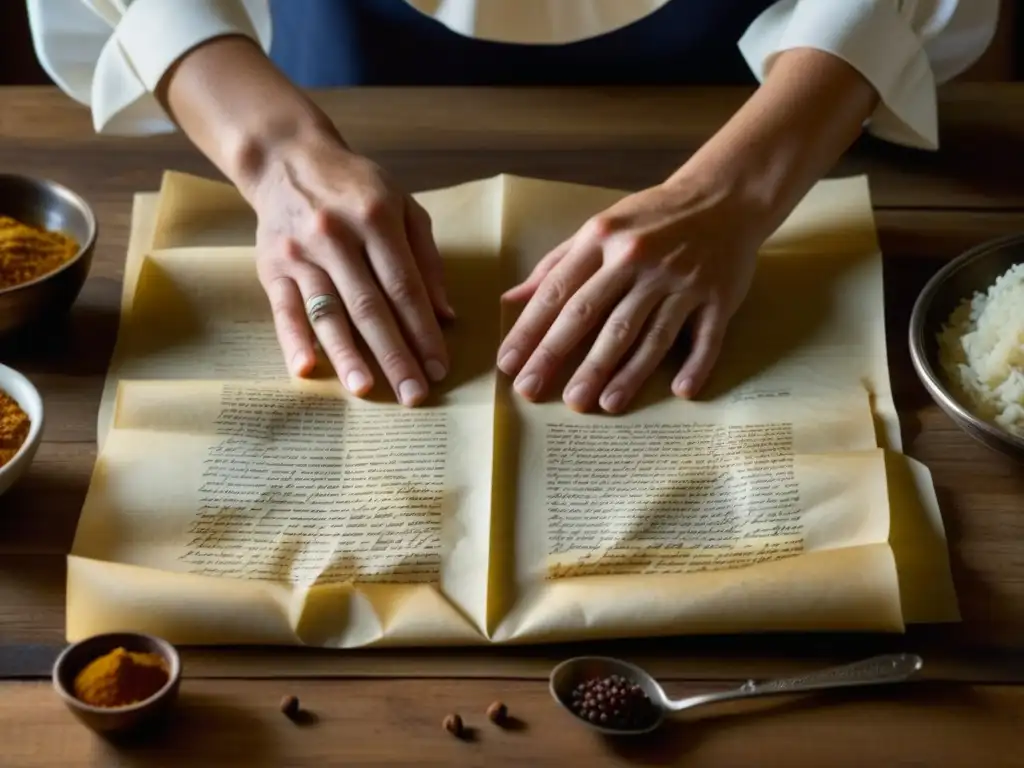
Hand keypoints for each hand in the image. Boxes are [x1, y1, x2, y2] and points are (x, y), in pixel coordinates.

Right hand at [250, 135, 453, 405]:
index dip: (424, 330)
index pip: (405, 287)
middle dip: (395, 354)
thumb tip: (445, 314)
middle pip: (370, 306)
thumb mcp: (403, 206)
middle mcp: (337, 237)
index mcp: (376, 219)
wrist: (286, 159)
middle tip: (414, 394)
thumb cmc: (355, 187)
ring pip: (328, 312)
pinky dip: (294, 341)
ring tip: (366, 389)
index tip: (440, 367)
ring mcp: (301, 253)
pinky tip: (307, 369)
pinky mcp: (272, 267)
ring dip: (348, 354)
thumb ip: (426, 259)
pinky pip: (285, 310)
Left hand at [497, 176, 766, 412]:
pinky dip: (695, 364)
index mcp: (603, 238)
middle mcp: (639, 259)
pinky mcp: (718, 297)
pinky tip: (680, 392)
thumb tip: (511, 299)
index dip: (530, 331)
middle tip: (534, 392)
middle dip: (561, 357)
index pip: (558, 292)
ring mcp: (681, 280)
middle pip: (595, 316)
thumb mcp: (601, 228)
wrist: (725, 195)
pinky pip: (706, 337)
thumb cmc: (652, 218)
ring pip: (647, 334)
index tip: (509, 365)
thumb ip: (556, 264)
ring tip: (601, 404)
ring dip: (624, 373)